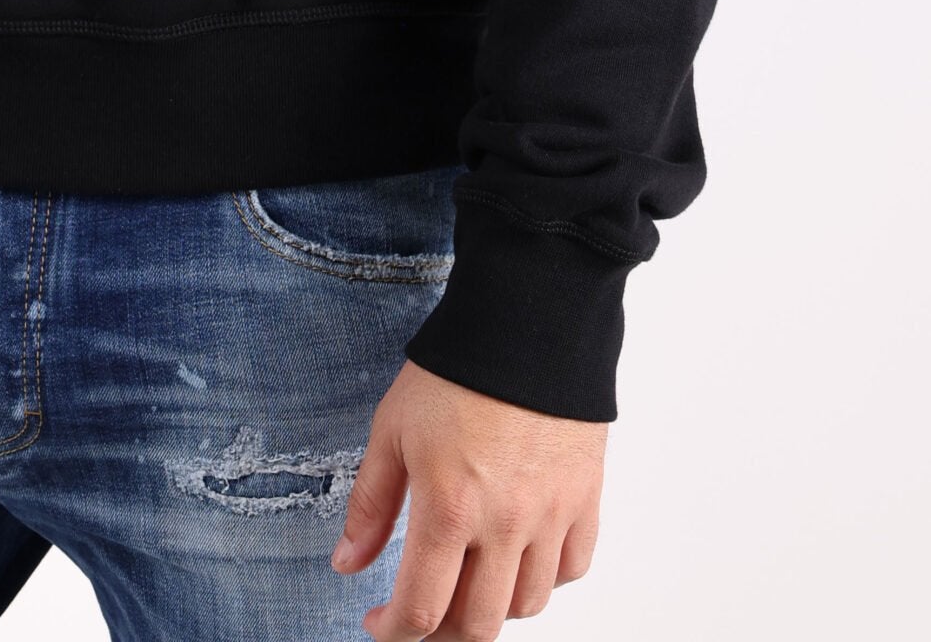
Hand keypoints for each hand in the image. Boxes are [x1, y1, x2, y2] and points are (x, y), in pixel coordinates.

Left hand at [332, 358, 605, 637]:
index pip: (421, 610)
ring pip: (526, 606)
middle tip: (419, 615)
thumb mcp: (392, 429)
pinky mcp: (585, 499)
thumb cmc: (455, 370)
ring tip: (465, 582)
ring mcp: (551, 516)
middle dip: (440, 634)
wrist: (527, 322)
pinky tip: (516, 558)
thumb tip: (346, 565)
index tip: (377, 624)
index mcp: (449, 508)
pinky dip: (542, 580)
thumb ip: (370, 504)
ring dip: (490, 608)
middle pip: (477, 625)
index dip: (393, 632)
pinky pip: (570, 569)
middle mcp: (505, 525)